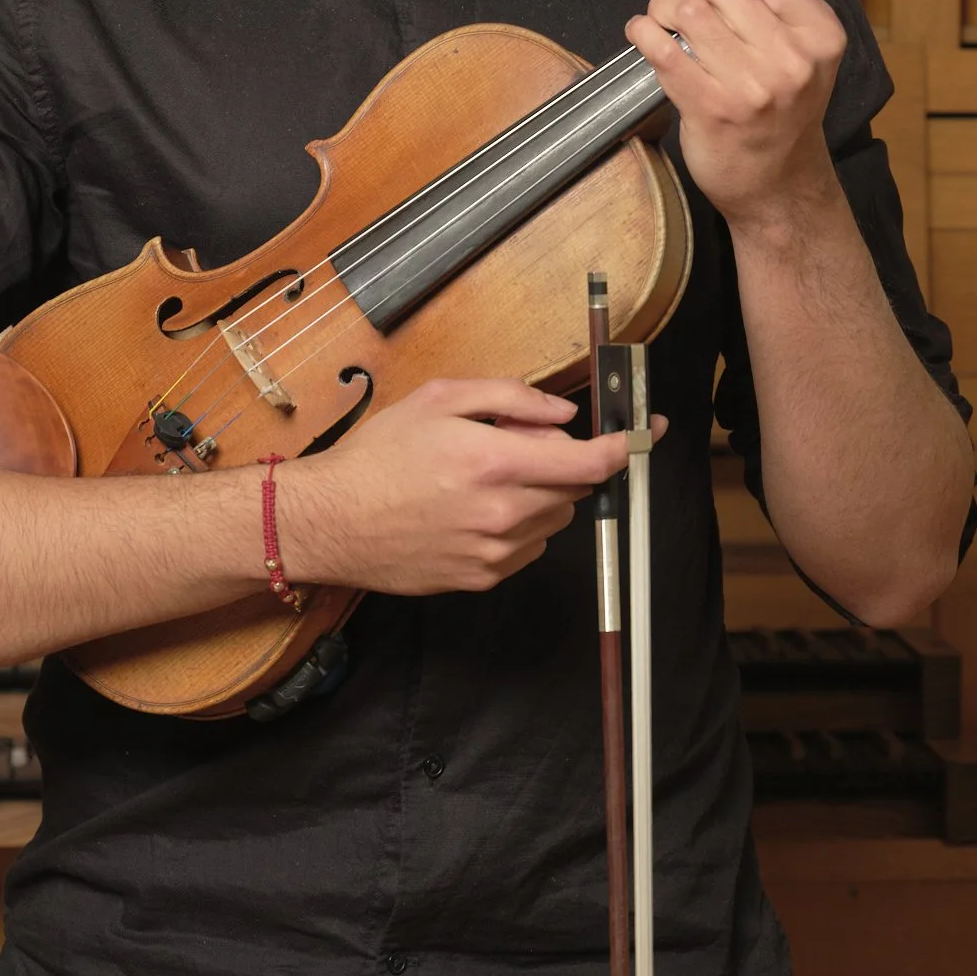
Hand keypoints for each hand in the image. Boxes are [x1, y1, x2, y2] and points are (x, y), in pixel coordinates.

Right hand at [278, 376, 652, 595]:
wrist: (330, 521)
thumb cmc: (378, 456)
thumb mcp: (439, 399)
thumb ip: (510, 397)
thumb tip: (564, 413)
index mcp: (496, 462)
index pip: (589, 462)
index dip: (626, 446)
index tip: (645, 434)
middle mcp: (503, 513)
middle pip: (573, 490)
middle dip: (558, 464)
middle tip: (512, 445)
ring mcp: (494, 553)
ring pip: (552, 521)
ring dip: (537, 496)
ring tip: (481, 480)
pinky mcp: (481, 578)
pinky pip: (525, 549)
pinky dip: (515, 527)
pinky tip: (470, 510)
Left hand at [624, 0, 845, 228]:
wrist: (778, 185)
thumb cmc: (783, 110)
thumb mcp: (797, 45)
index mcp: (819, 35)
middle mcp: (791, 59)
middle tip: (686, 4)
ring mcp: (750, 86)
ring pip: (686, 9)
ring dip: (663, 7)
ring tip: (665, 22)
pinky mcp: (709, 108)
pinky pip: (661, 48)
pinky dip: (643, 32)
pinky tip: (645, 36)